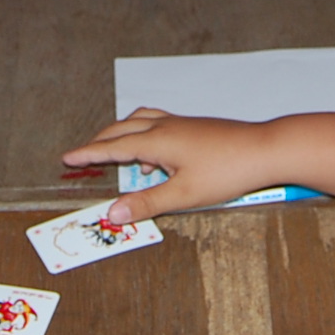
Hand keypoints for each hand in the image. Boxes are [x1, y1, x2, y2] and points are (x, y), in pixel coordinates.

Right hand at [61, 108, 278, 223]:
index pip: (113, 147)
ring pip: (141, 121)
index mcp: (157, 140)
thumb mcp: (183, 195)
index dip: (89, 153)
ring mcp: (181, 124)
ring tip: (119, 156)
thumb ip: (146, 203)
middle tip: (83, 154)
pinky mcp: (195, 128)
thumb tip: (113, 213)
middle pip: (122, 129)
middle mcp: (165, 126)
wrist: (266, 149)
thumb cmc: (228, 171)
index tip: (67, 157)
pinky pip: (158, 125)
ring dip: (123, 135)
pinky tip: (157, 160)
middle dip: (100, 142)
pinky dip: (145, 136)